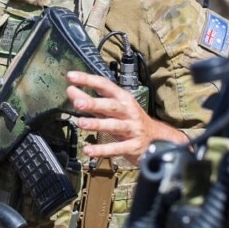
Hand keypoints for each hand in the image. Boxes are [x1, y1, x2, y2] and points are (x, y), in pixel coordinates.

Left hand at [66, 72, 185, 164]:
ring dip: (97, 124)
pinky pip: (117, 148)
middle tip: (78, 102)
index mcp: (123, 99)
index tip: (72, 76)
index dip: (88, 80)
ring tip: (81, 123)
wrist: (157, 140)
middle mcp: (128, 111)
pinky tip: (89, 150)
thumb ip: (92, 100)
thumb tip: (71, 90)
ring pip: (114, 125)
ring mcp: (132, 129)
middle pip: (111, 105)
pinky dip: (103, 150)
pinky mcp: (133, 146)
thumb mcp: (112, 108)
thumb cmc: (130, 121)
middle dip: (94, 103)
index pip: (105, 85)